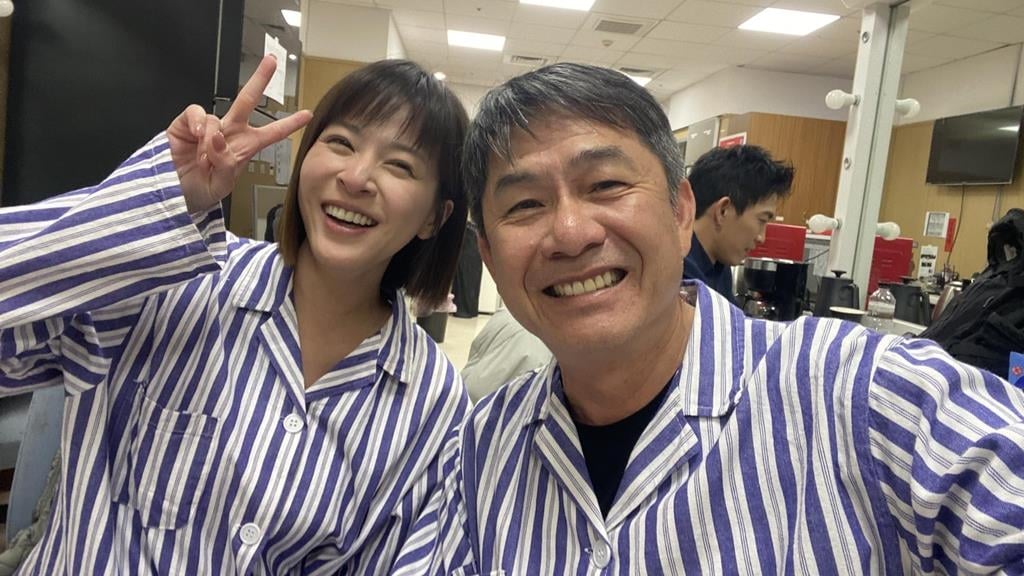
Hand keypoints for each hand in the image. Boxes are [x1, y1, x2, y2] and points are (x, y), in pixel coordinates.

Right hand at [167, 55, 312, 212]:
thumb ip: (225, 164)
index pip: (271, 133)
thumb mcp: (221, 185)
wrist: (174, 193)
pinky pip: (196, 113)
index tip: (306, 115)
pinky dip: (197, 124)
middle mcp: (228, 133)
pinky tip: (196, 136)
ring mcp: (208, 127)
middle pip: (247, 101)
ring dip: (211, 140)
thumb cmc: (200, 189)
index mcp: (244, 148)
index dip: (289, 124)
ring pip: (217, 118)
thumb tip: (219, 140)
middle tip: (272, 61)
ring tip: (205, 158)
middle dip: (260, 80)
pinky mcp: (186, 124)